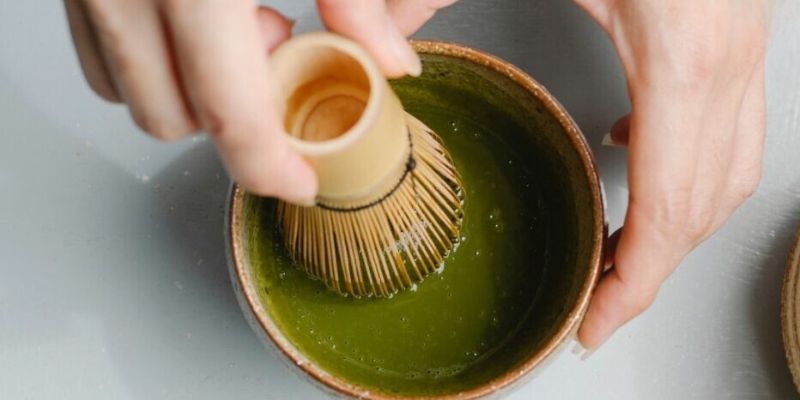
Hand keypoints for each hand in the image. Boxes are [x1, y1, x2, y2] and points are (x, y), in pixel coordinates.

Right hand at [64, 0, 455, 202]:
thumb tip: (391, 59)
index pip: (228, 113)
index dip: (267, 163)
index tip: (297, 180)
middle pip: (169, 116)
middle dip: (228, 113)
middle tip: (278, 56)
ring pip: (123, 86)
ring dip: (186, 83)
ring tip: (233, 24)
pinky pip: (95, 43)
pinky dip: (147, 49)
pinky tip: (190, 8)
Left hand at [573, 0, 770, 349]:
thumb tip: (373, 59)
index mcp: (680, 44)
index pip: (675, 202)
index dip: (640, 282)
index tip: (597, 324)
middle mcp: (730, 51)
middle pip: (707, 204)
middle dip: (653, 271)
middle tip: (595, 308)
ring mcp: (745, 39)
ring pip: (733, 173)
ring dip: (676, 226)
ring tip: (615, 254)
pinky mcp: (733, 27)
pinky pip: (730, 123)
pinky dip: (687, 164)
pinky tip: (624, 150)